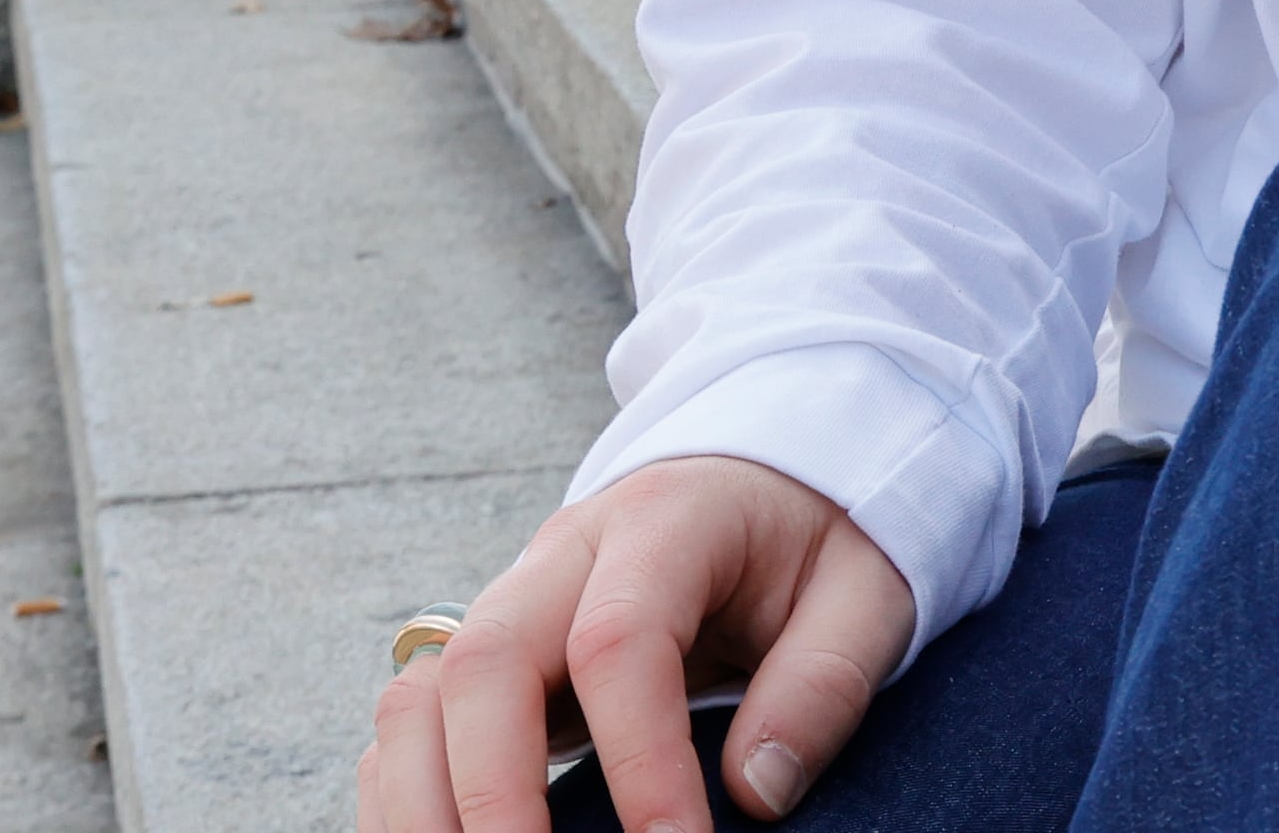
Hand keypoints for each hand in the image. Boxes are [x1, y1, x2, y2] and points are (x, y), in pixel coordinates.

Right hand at [358, 454, 915, 832]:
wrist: (770, 478)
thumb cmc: (818, 540)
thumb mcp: (866, 590)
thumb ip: (823, 681)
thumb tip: (755, 794)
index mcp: (664, 519)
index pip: (619, 640)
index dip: (639, 761)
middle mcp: (564, 553)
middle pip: (486, 661)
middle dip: (494, 794)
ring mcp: (515, 598)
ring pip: (424, 691)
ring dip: (429, 802)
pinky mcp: (493, 650)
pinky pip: (417, 720)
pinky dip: (412, 796)